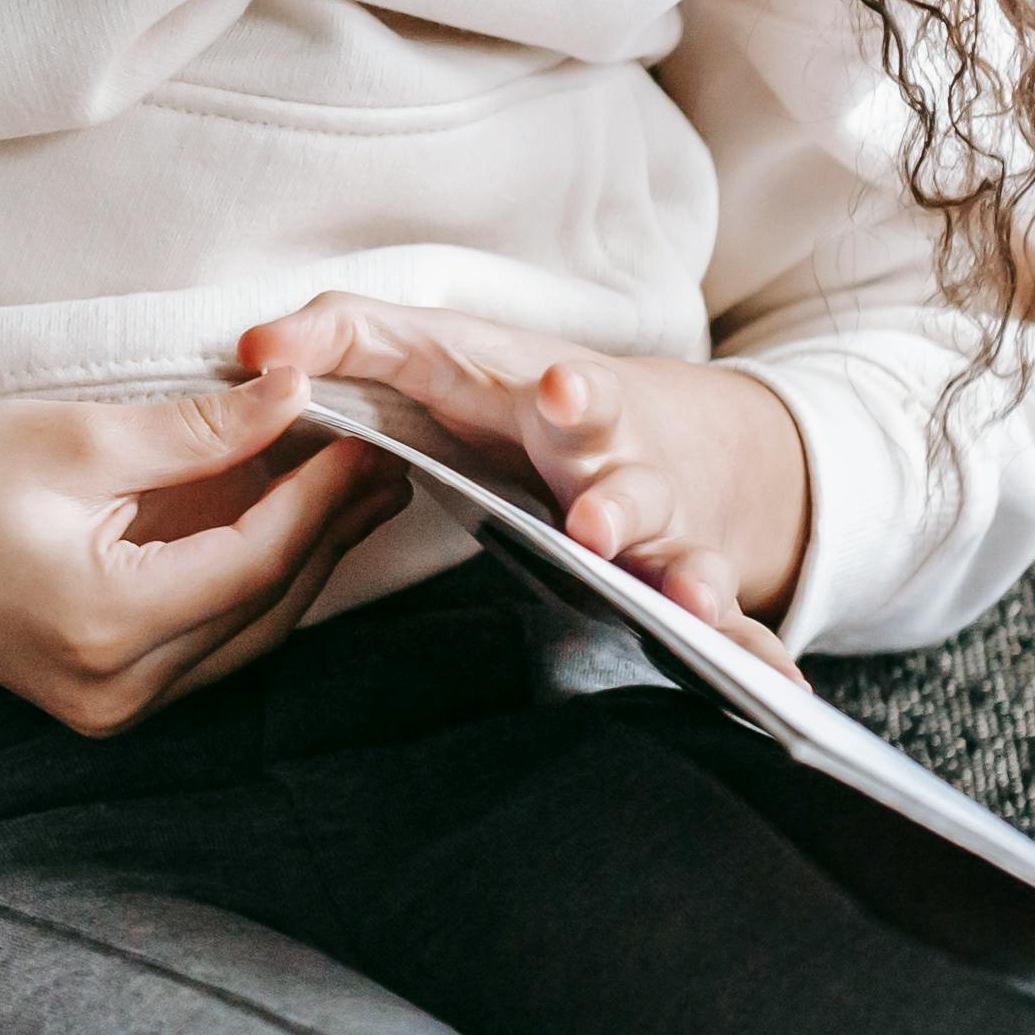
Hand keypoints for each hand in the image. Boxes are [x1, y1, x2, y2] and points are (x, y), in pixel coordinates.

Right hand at [0, 378, 405, 736]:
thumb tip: (294, 396)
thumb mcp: (72, 436)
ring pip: (247, 632)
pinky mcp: (102, 697)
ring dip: (300, 559)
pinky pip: (208, 642)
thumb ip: (197, 429)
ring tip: (350, 488)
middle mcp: (117, 687)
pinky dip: (250, 584)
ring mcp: (110, 705)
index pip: (256, 559)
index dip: (322, 495)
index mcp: (105, 624)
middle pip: (266, 607)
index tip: (366, 435)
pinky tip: (282, 528)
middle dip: (329, 530)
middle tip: (385, 459)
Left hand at [239, 297, 813, 662]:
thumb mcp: (437, 354)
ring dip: (694, 585)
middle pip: (633, 483)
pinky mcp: (684, 587)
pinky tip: (782, 695)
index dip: (570, 392)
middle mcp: (624, 469)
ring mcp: (664, 535)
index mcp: (566, 406)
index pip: (570, 391)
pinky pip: (733, 633)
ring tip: (694, 612)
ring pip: (688, 561)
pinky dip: (758, 660)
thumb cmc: (515, 391)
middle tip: (599, 527)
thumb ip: (344, 340)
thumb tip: (251, 351)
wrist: (644, 430)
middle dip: (622, 503)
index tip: (560, 390)